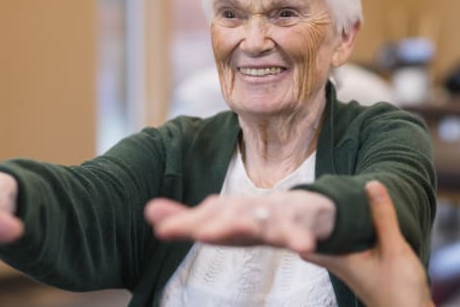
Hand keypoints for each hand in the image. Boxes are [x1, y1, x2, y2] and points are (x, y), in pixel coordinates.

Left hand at [144, 190, 334, 253]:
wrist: (311, 212)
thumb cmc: (258, 219)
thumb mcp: (221, 221)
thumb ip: (186, 221)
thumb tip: (148, 211)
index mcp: (230, 215)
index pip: (206, 218)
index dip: (186, 223)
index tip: (163, 229)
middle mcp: (251, 212)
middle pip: (234, 216)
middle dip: (218, 223)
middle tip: (200, 232)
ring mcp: (278, 216)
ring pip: (266, 222)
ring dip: (255, 225)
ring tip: (239, 231)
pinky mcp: (302, 224)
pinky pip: (301, 232)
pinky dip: (301, 237)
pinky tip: (304, 248)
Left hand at [301, 181, 432, 306]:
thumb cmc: (399, 291)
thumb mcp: (393, 248)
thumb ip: (382, 217)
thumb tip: (371, 186)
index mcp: (339, 259)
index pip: (306, 240)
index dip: (301, 222)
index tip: (302, 200)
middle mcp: (340, 265)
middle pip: (319, 239)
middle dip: (317, 221)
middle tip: (318, 196)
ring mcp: (352, 268)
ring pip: (335, 242)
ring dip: (336, 226)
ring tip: (337, 203)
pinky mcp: (365, 270)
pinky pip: (350, 246)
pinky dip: (351, 233)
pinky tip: (361, 223)